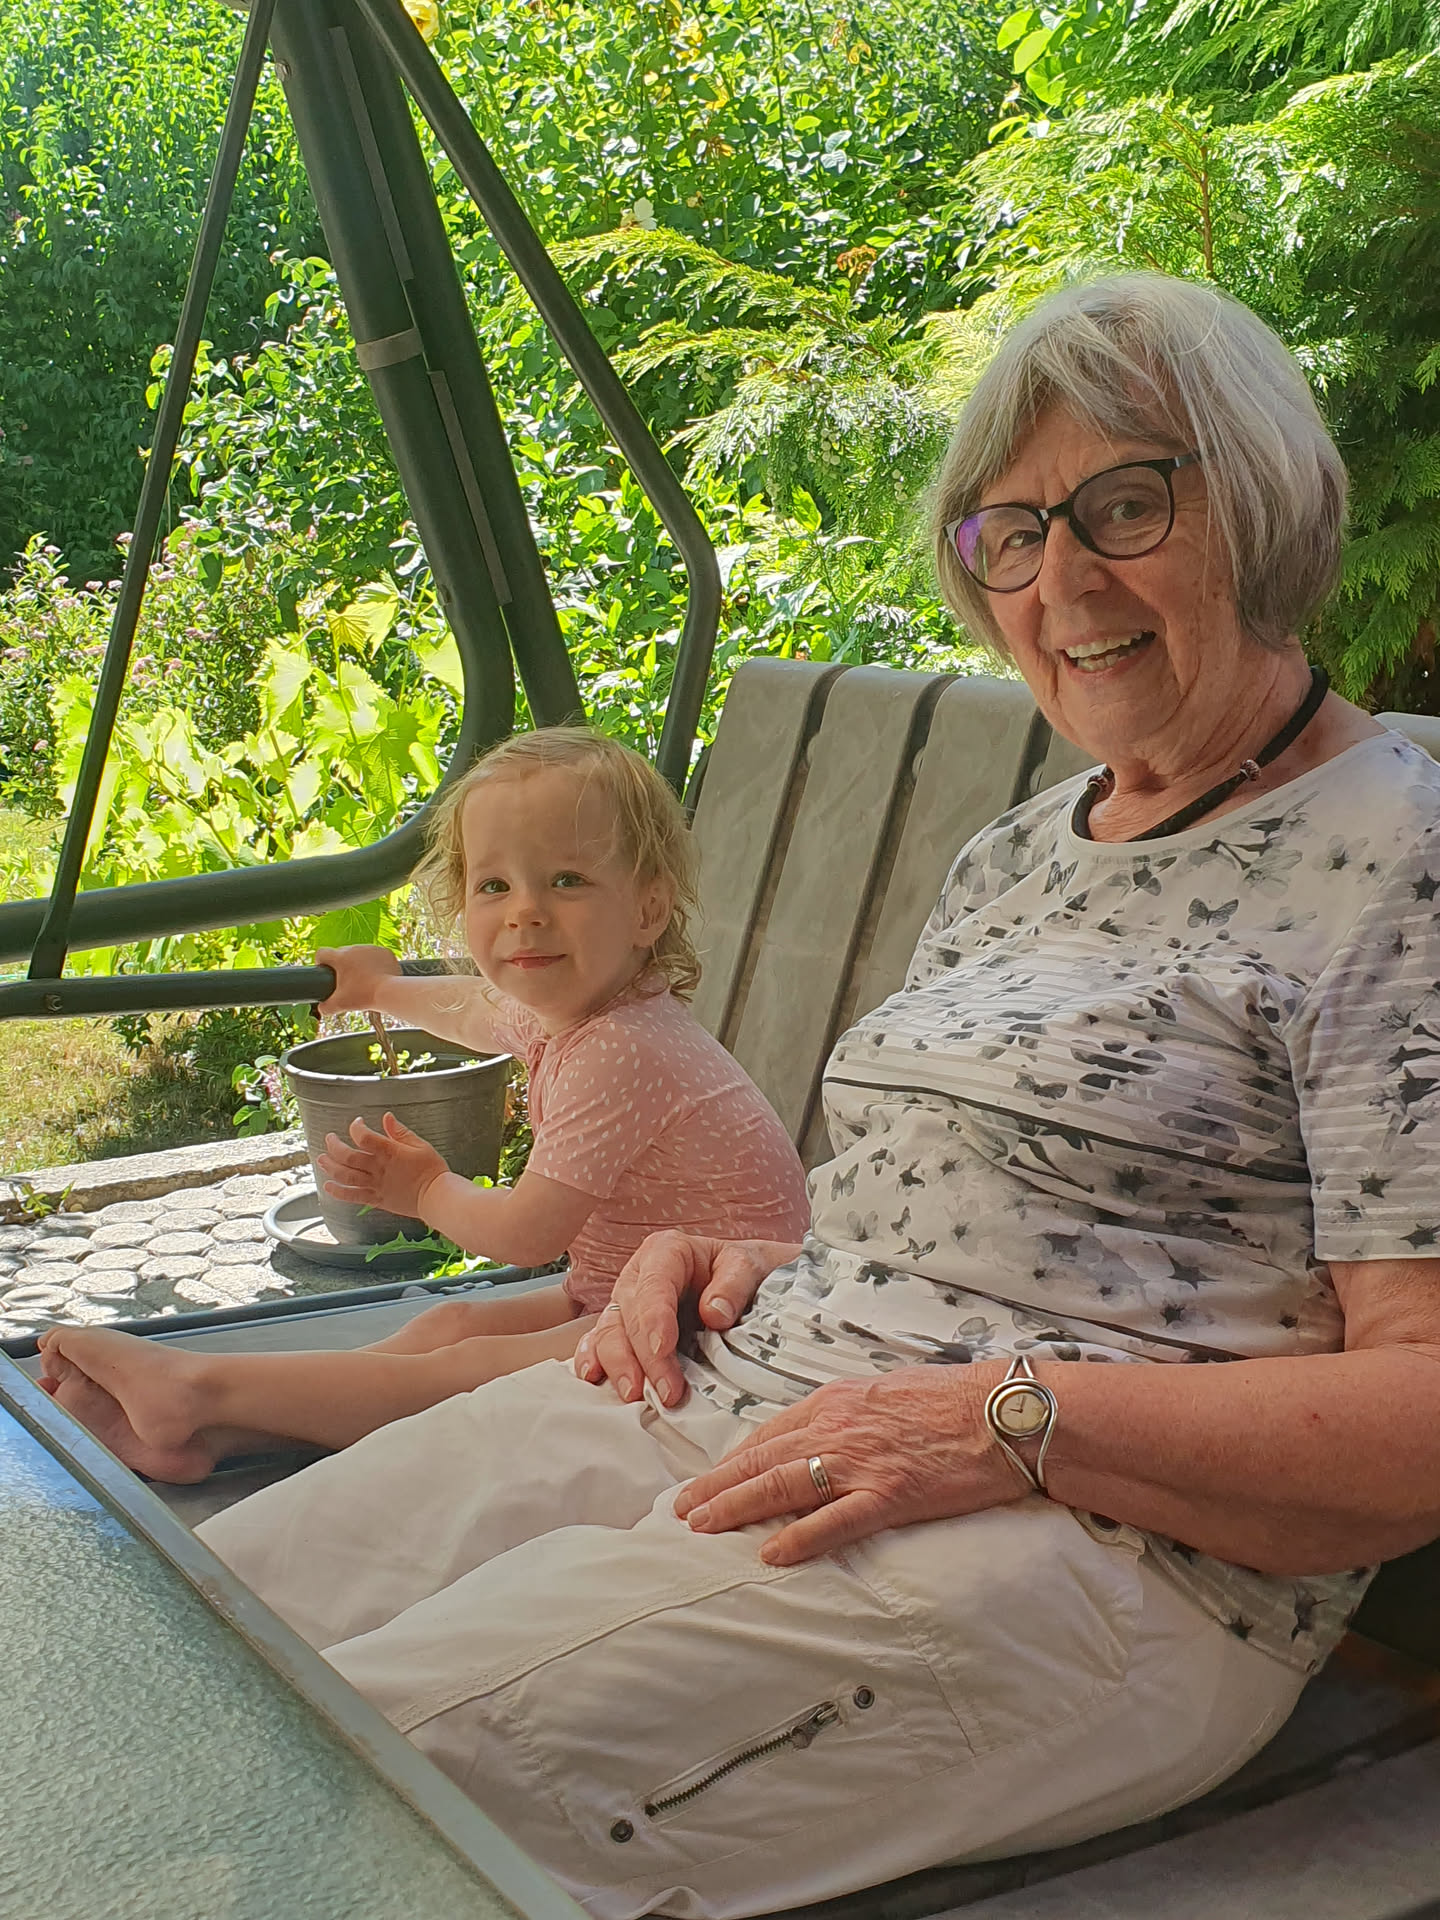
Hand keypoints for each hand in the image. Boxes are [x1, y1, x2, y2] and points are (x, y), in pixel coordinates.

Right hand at [316, 944, 400, 1015]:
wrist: (391, 992)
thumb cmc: (364, 997)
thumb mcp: (340, 1004)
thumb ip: (326, 1007)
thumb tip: (322, 1008)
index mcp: (341, 957)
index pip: (322, 953)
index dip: (321, 962)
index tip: (326, 972)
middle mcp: (355, 948)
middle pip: (341, 953)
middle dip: (342, 965)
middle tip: (347, 982)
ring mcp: (371, 948)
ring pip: (359, 954)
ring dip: (358, 963)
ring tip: (363, 980)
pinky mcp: (385, 952)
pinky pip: (375, 955)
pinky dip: (374, 963)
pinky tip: (376, 975)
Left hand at [317, 1113, 447, 1218]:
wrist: (437, 1196)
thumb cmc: (432, 1170)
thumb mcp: (420, 1144)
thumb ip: (400, 1132)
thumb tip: (387, 1117)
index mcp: (390, 1152)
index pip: (364, 1137)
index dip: (356, 1127)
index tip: (357, 1123)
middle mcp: (378, 1168)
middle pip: (347, 1156)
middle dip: (334, 1146)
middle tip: (329, 1139)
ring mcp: (375, 1185)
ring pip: (345, 1176)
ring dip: (330, 1167)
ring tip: (321, 1160)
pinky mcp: (376, 1199)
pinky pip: (352, 1196)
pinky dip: (338, 1192)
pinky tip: (328, 1186)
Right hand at [573, 1232, 798, 1408]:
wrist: (743, 1281)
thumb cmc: (742, 1271)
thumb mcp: (749, 1266)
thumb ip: (734, 1284)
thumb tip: (714, 1313)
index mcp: (667, 1252)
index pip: (654, 1286)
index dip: (655, 1318)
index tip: (663, 1348)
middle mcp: (639, 1276)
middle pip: (630, 1315)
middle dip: (645, 1357)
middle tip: (666, 1392)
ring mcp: (626, 1303)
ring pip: (608, 1332)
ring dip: (618, 1365)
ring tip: (634, 1395)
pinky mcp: (622, 1328)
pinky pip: (599, 1343)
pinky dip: (594, 1360)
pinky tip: (594, 1378)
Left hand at [674, 1363, 1021, 1564]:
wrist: (1001, 1412)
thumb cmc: (950, 1400)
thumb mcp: (885, 1392)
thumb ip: (846, 1415)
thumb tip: (818, 1436)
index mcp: (834, 1402)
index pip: (768, 1434)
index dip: (731, 1460)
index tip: (704, 1479)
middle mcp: (836, 1428)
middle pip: (760, 1459)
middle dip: (714, 1484)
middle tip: (678, 1509)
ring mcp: (860, 1463)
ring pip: (781, 1486)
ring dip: (734, 1507)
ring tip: (700, 1527)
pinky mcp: (890, 1495)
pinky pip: (834, 1522)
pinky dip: (798, 1539)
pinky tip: (769, 1554)